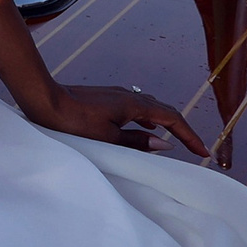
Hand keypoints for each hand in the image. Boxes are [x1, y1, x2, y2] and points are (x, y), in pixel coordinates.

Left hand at [29, 83, 210, 156]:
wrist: (43, 100)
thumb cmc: (72, 122)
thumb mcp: (107, 138)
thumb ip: (137, 143)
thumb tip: (165, 145)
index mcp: (133, 105)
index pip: (172, 119)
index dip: (189, 135)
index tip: (203, 151)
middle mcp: (128, 96)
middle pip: (164, 111)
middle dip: (181, 129)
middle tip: (194, 148)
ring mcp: (116, 95)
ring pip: (149, 109)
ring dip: (163, 124)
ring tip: (173, 142)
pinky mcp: (106, 98)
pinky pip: (135, 109)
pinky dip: (146, 120)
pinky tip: (142, 131)